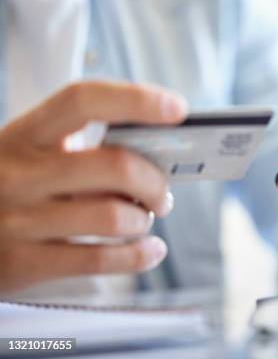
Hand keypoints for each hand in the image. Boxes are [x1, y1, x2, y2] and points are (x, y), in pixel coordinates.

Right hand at [0, 80, 186, 292]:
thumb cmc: (11, 185)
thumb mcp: (32, 154)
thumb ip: (84, 149)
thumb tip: (158, 158)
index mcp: (25, 134)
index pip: (83, 101)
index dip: (136, 100)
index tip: (177, 107)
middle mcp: (19, 173)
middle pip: (116, 167)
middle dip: (155, 182)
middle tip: (161, 193)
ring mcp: (19, 220)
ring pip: (113, 217)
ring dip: (143, 220)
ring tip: (142, 219)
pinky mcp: (24, 262)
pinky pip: (100, 260)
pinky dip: (139, 256)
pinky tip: (150, 250)